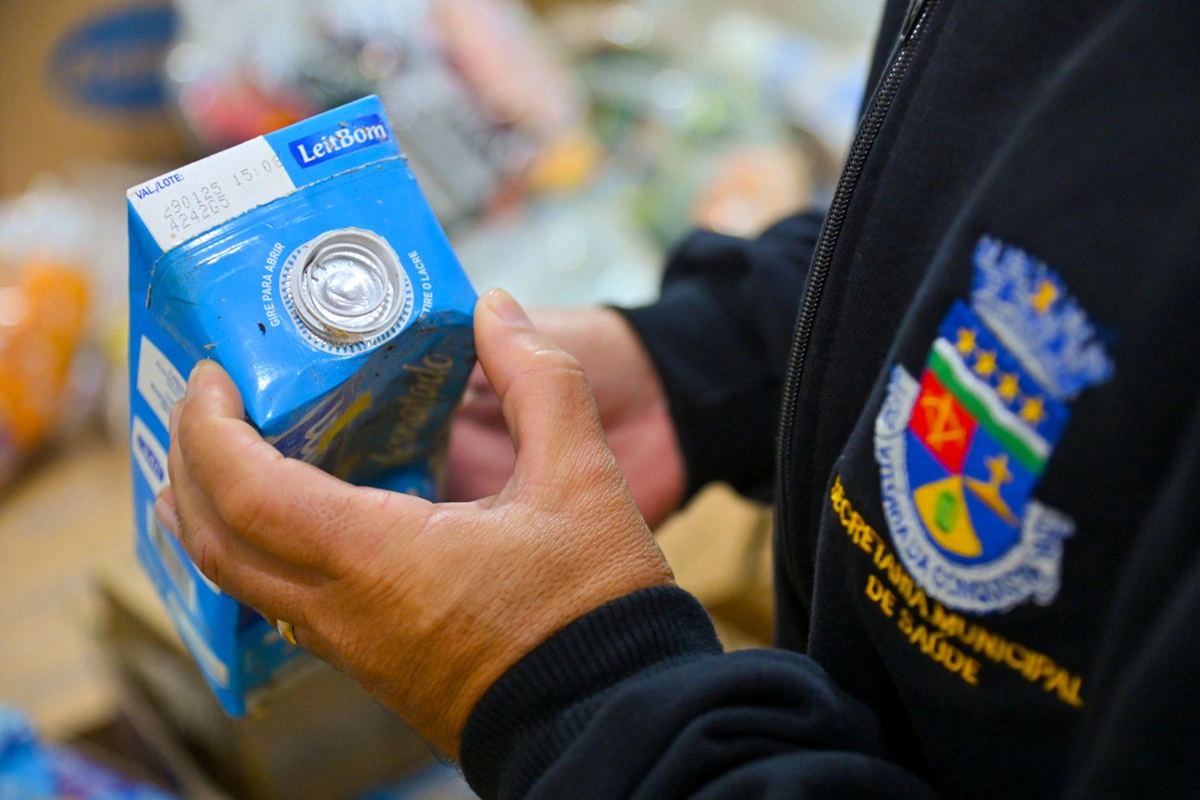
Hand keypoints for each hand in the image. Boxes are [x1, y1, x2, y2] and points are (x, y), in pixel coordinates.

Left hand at [156, 289, 674, 757]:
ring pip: (240, 581)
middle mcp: (342, 612)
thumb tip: (497, 309)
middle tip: (206, 405)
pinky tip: (291, 518)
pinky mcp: (370, 665)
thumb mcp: (584, 477)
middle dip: (188, 467)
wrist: (610, 716)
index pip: (246, 492)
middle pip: (216, 542)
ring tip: (224, 455)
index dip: (210, 428)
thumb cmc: (595, 608)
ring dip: (213, 514)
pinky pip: (278, 604)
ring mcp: (350, 648)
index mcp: (379, 560)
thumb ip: (540, 380)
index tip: (215, 374)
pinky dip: (256, 550)